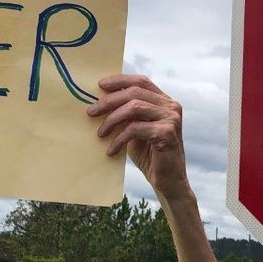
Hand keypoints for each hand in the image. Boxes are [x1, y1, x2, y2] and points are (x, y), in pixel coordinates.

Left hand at [88, 74, 191, 199]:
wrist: (167, 180)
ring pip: (134, 107)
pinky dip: (119, 138)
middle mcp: (171, 107)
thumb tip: (101, 101)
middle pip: (135, 92)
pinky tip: (111, 149)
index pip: (141, 81)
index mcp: (165, 102)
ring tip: (100, 133)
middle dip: (109, 101)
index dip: (120, 81)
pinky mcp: (166, 133)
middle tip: (91, 112)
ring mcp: (171, 119)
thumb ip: (127, 114)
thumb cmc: (150, 155)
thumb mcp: (136, 129)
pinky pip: (135, 128)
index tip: (99, 85)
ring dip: (112, 119)